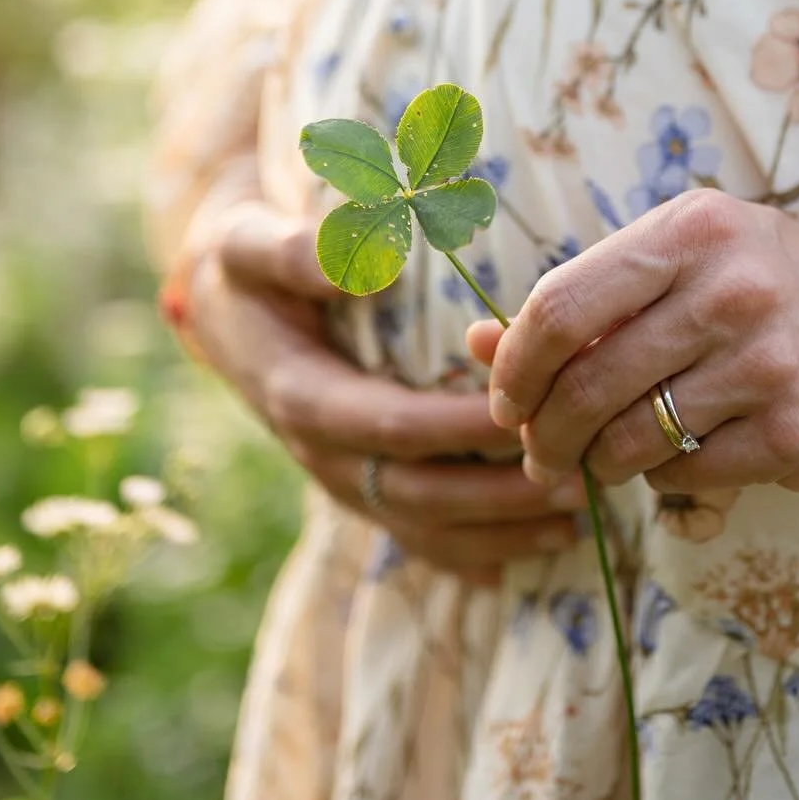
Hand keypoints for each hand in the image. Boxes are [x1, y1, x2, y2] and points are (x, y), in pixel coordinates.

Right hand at [176, 201, 586, 581]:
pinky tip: (534, 554)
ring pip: (423, 525)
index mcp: (301, 395)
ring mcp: (340, 478)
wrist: (223, 310)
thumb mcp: (250, 245)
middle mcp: (321, 453)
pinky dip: (475, 554)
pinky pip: (416, 535)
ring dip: (498, 531)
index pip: (388, 424)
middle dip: (495, 494)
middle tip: (573, 481)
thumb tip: (370, 270)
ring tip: (575, 521)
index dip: (453, 427)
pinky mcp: (358, 486)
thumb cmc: (249, 267)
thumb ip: (296, 255)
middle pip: (415, 492)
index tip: (518, 414)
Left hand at [471, 190, 798, 496]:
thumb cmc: (772, 279)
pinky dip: (664, 479)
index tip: (505, 398)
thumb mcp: (685, 254)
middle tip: (540, 454)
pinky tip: (675, 461)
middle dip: (546, 434)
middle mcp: (731, 291)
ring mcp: (769, 367)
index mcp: (692, 229)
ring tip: (600, 462)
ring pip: (632, 442)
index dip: (513, 365)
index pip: (561, 306)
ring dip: (598, 464)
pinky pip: (688, 477)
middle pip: (587, 385)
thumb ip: (586, 298)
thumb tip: (470, 343)